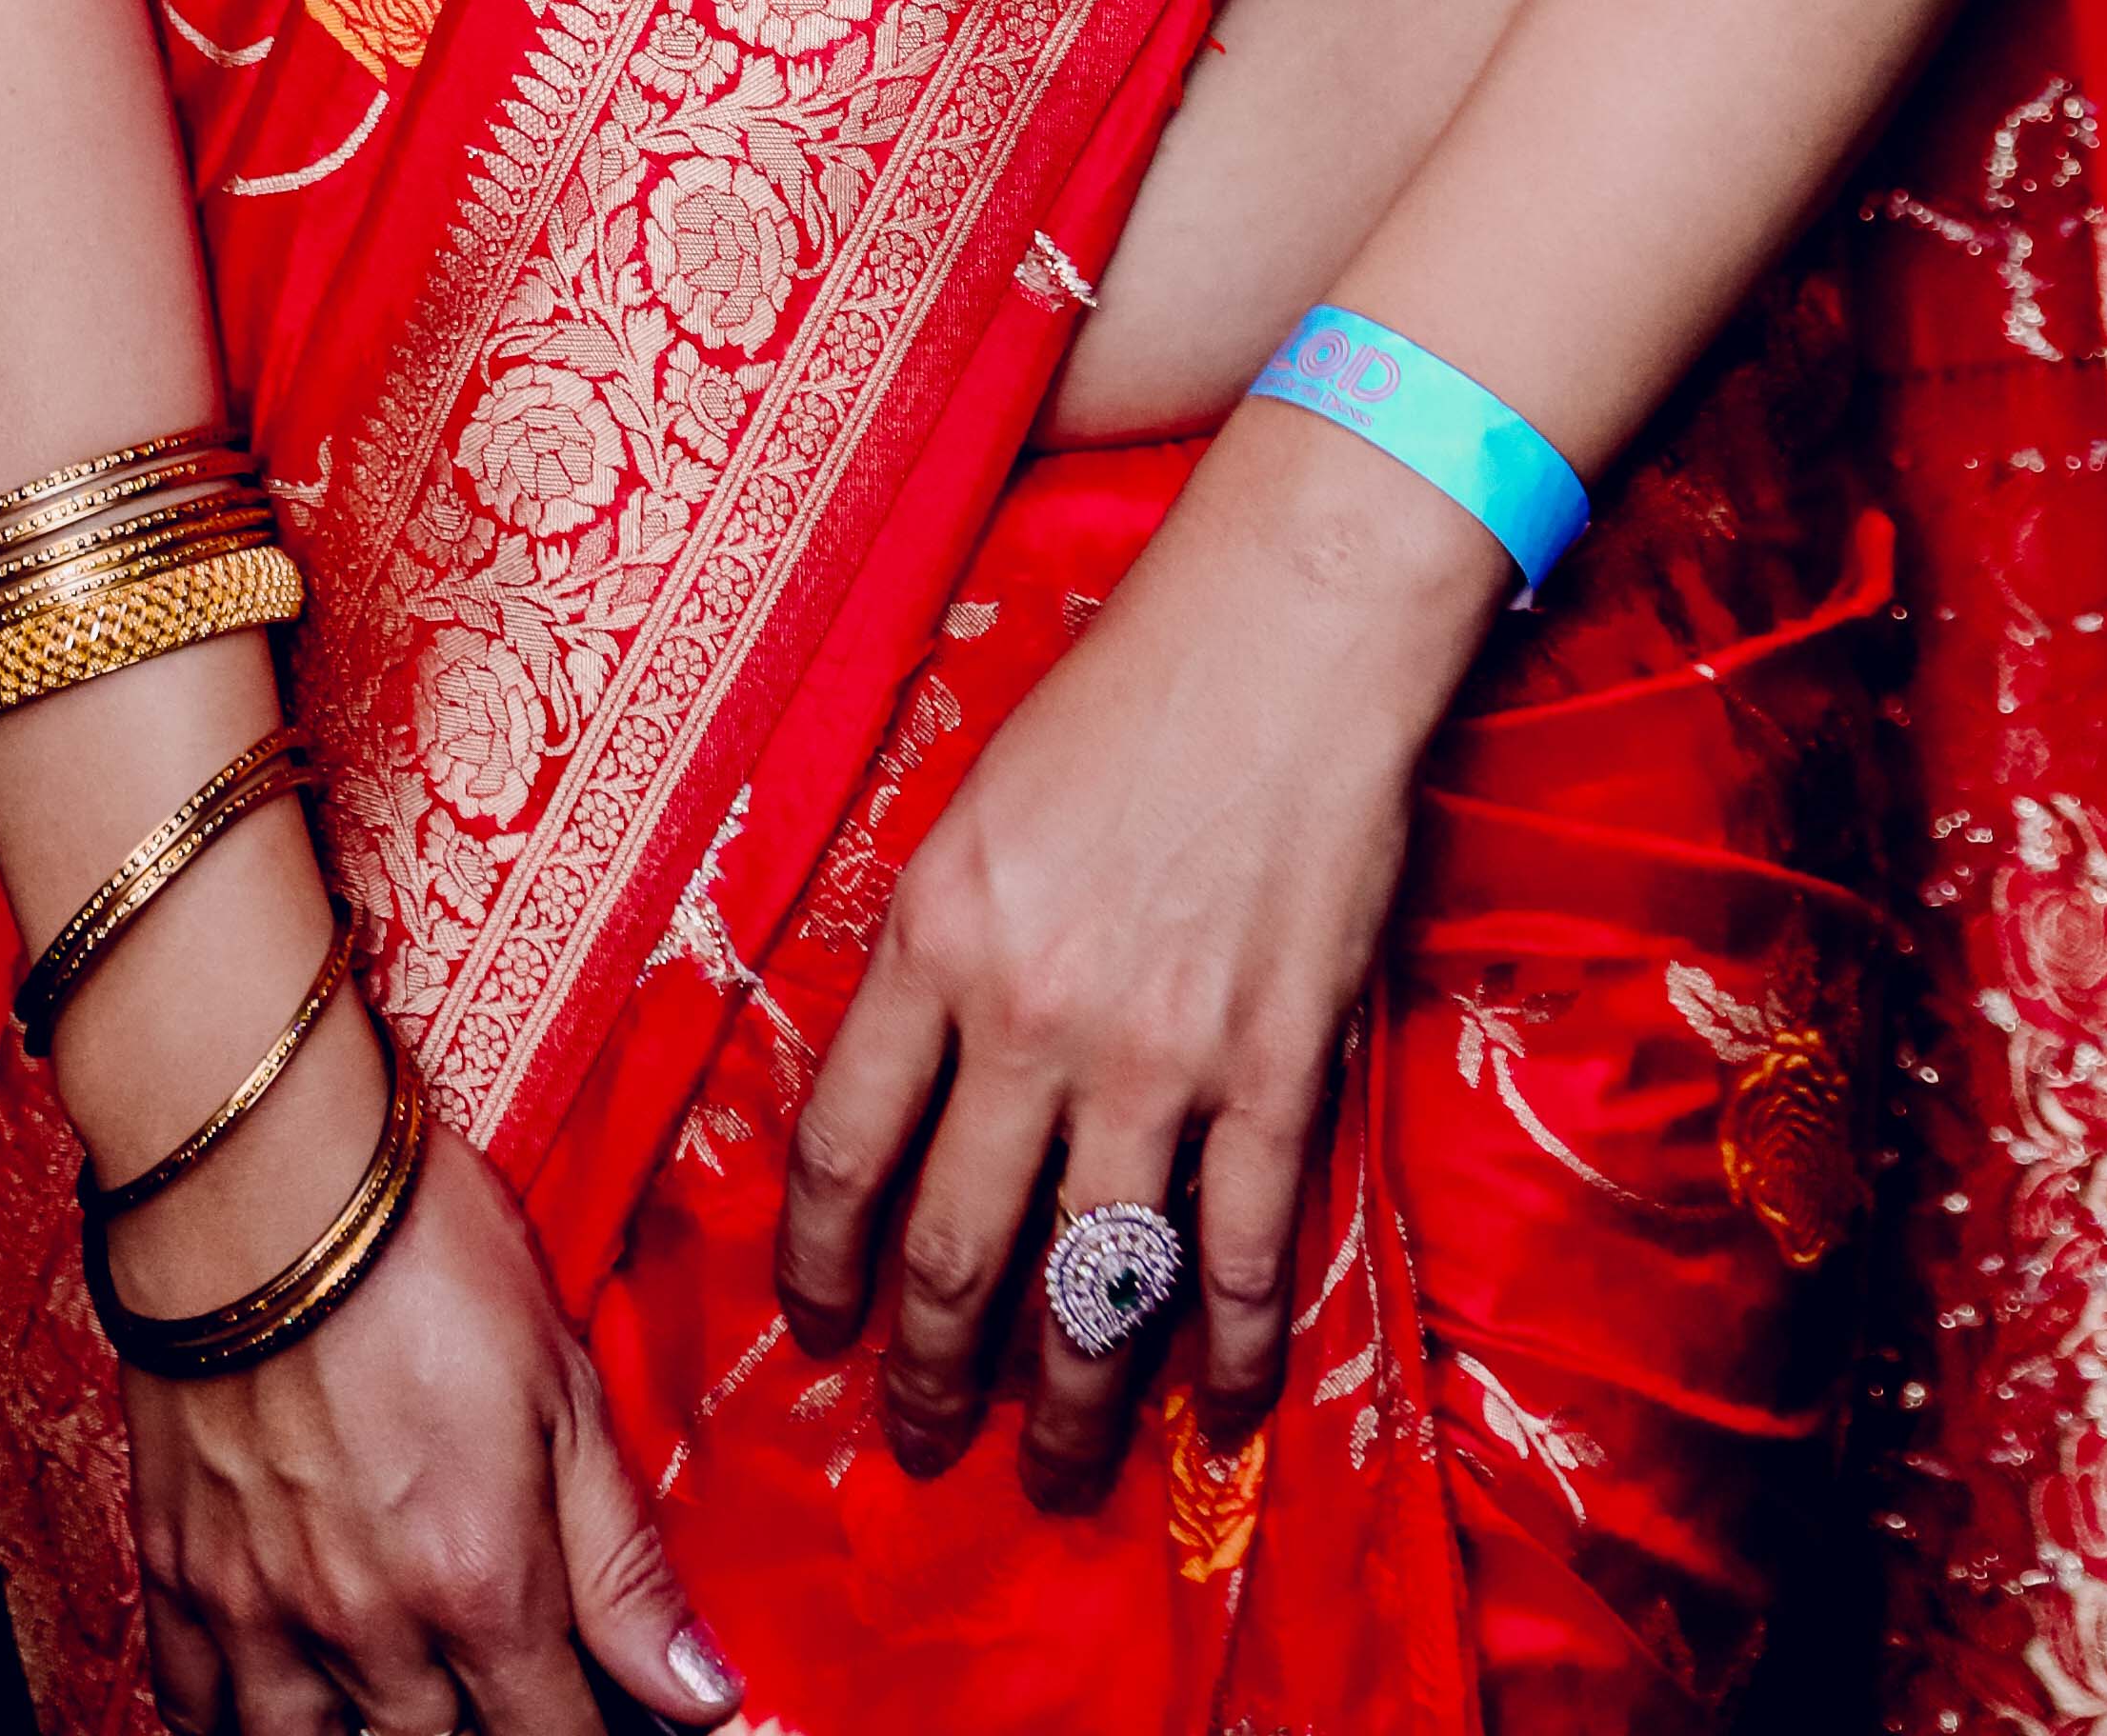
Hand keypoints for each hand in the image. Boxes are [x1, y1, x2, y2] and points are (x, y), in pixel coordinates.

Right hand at [129, 1073, 736, 1735]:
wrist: (264, 1175)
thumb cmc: (424, 1252)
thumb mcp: (565, 1389)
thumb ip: (625, 1562)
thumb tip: (703, 1698)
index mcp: (478, 1584)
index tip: (603, 1720)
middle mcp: (368, 1625)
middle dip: (480, 1729)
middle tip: (497, 1676)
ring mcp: (260, 1605)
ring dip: (363, 1734)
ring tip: (401, 1691)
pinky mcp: (179, 1566)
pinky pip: (192, 1700)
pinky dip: (233, 1713)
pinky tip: (277, 1692)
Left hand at [777, 401, 1500, 1498]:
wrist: (1286, 630)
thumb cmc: (1124, 689)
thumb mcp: (974, 803)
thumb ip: (936, 945)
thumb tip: (903, 1074)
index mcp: (933, 936)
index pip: (842, 1149)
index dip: (821, 1264)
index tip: (820, 1329)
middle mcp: (1028, 1015)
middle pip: (954, 1250)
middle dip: (930, 1375)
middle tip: (923, 1443)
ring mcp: (1158, 1056)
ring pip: (1090, 1287)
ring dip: (1071, 1407)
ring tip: (1058, 1476)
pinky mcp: (1274, 1070)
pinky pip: (1241, 1256)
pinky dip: (1234, 1356)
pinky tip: (1224, 1418)